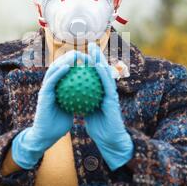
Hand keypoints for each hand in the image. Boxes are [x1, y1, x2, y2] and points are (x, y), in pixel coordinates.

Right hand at [11, 49, 91, 168]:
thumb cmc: (58, 125)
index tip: (86, 58)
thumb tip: (90, 93)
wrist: (45, 137)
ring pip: (53, 70)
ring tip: (74, 54)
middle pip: (59, 66)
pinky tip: (67, 67)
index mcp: (56, 89)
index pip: (65, 72)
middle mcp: (50, 86)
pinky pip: (51, 81)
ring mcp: (45, 90)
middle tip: (81, 52)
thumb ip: (77, 100)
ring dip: (63, 60)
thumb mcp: (71, 110)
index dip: (74, 63)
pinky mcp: (43, 95)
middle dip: (69, 56)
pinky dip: (58, 72)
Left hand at [84, 42, 133, 170]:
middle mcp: (107, 91)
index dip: (91, 64)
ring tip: (94, 49)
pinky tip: (97, 66)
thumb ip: (83, 102)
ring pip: (106, 74)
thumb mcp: (88, 112)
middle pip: (101, 71)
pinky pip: (107, 84)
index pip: (95, 76)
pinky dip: (103, 74)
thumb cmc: (99, 128)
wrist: (109, 141)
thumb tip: (73, 93)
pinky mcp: (113, 99)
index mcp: (101, 93)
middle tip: (90, 45)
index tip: (83, 54)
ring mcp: (111, 94)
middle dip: (97, 57)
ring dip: (100, 60)